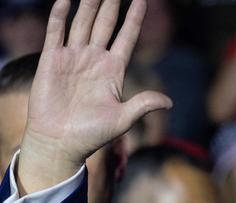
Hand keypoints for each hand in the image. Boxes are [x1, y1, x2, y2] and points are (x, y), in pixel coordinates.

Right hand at [19, 0, 171, 191]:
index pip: (127, 36)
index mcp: (114, 70)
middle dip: (112, 3)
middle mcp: (94, 59)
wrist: (61, 143)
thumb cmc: (92, 135)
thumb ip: (144, 105)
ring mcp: (73, 58)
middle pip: (106, 23)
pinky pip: (56, 32)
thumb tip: (170, 102)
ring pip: (83, 22)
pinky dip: (60, 14)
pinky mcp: (52, 60)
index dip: (135, 18)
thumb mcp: (123, 119)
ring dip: (88, 3)